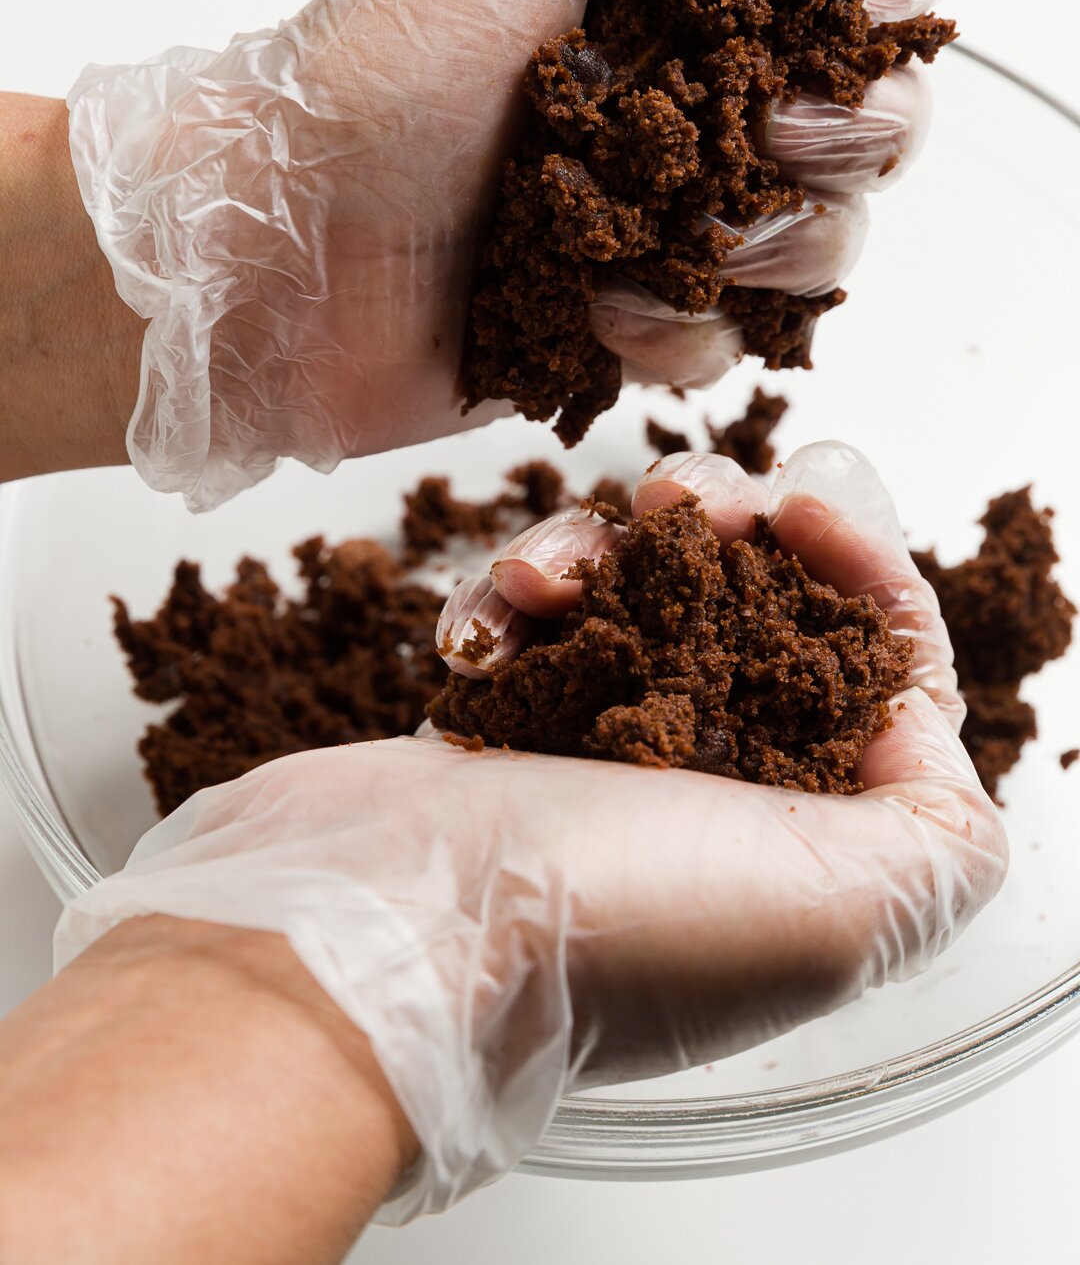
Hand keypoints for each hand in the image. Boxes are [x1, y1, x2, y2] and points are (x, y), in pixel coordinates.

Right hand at [55, 442, 1005, 1220]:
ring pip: (641, 594)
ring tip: (545, 576)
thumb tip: (911, 721)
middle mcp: (714, 796)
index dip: (861, 572)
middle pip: (757, 609)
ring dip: (602, 553)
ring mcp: (602, 756)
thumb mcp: (853, 908)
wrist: (381, 943)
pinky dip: (511, 598)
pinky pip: (533, 617)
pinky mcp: (505, 726)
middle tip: (675, 503)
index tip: (798, 511)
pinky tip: (484, 630)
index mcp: (811, 839)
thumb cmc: (613, 933)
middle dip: (724, 534)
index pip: (882, 672)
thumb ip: (941, 823)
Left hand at [69, 0, 942, 508]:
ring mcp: (672, 225)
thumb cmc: (376, 77)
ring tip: (651, 237)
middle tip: (767, 136)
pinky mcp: (641, 328)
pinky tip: (595, 311)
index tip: (825, 30)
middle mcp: (694, 109)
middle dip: (840, 134)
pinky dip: (679, 328)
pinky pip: (735, 345)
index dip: (873, 13)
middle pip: (874, 122)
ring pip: (827, 244)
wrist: (281, 255)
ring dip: (761, 243)